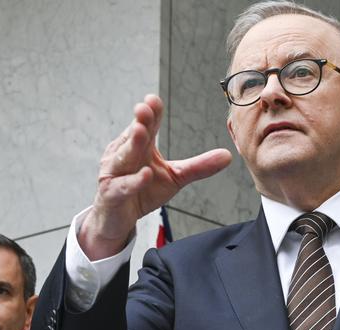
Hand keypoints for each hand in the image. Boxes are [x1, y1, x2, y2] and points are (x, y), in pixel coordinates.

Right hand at [78, 94, 231, 259]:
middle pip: (133, 136)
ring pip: (123, 156)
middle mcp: (124, 155)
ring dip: (132, 143)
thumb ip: (198, 166)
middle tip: (144, 108)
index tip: (154, 100)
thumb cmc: (144, 191)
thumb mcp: (175, 177)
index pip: (146, 125)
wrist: (119, 219)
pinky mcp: (112, 194)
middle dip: (140, 122)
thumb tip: (228, 155)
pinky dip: (134, 180)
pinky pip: (123, 186)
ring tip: (141, 131)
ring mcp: (115, 174)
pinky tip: (145, 174)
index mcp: (140, 146)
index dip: (150, 113)